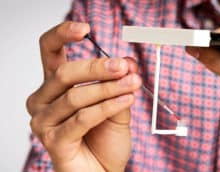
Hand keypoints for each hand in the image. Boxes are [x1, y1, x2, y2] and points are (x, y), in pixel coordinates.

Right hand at [26, 21, 141, 170]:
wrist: (104, 170)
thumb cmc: (105, 139)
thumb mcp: (117, 105)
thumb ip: (119, 84)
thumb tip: (127, 62)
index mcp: (55, 86)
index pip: (50, 51)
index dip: (63, 35)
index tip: (85, 29)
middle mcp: (43, 100)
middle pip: (65, 73)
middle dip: (98, 68)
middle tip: (124, 66)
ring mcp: (44, 122)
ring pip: (77, 96)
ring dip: (109, 89)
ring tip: (133, 85)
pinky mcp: (53, 141)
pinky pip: (83, 118)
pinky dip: (108, 107)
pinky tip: (128, 101)